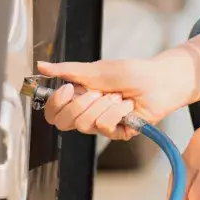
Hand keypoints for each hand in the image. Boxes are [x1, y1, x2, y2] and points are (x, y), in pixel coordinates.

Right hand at [38, 56, 192, 139]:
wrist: (159, 80)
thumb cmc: (131, 72)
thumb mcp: (96, 69)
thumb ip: (67, 71)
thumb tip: (41, 66)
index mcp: (79, 98)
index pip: (54, 112)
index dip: (56, 103)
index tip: (69, 88)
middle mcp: (88, 114)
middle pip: (64, 123)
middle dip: (81, 104)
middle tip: (100, 92)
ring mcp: (103, 125)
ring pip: (86, 124)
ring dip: (104, 105)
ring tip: (119, 96)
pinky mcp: (118, 133)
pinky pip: (106, 127)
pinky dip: (117, 112)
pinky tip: (128, 106)